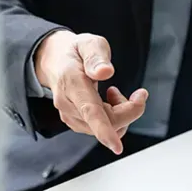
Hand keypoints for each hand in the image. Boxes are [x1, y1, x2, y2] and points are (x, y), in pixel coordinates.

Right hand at [35, 30, 148, 153]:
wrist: (54, 60)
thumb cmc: (75, 52)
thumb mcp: (89, 43)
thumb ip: (97, 56)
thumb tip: (105, 72)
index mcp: (72, 84)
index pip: (90, 111)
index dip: (104, 130)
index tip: (117, 147)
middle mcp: (69, 105)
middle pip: (109, 122)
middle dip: (130, 110)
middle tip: (138, 93)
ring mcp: (71, 116)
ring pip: (109, 128)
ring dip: (122, 112)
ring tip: (114, 92)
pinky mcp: (76, 123)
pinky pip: (104, 129)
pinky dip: (114, 117)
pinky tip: (108, 101)